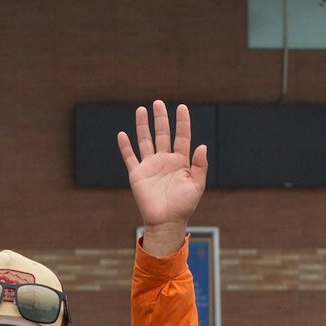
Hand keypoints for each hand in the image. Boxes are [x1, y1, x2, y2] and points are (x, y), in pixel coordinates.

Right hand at [118, 101, 207, 258]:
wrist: (167, 222)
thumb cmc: (184, 206)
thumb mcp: (197, 185)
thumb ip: (200, 165)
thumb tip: (202, 145)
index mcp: (181, 161)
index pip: (181, 136)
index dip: (182, 122)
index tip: (181, 107)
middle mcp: (165, 160)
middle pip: (162, 134)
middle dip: (161, 118)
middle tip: (158, 103)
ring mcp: (150, 166)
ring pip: (145, 141)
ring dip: (143, 126)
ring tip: (141, 109)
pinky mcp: (137, 174)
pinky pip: (130, 157)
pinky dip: (125, 146)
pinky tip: (122, 134)